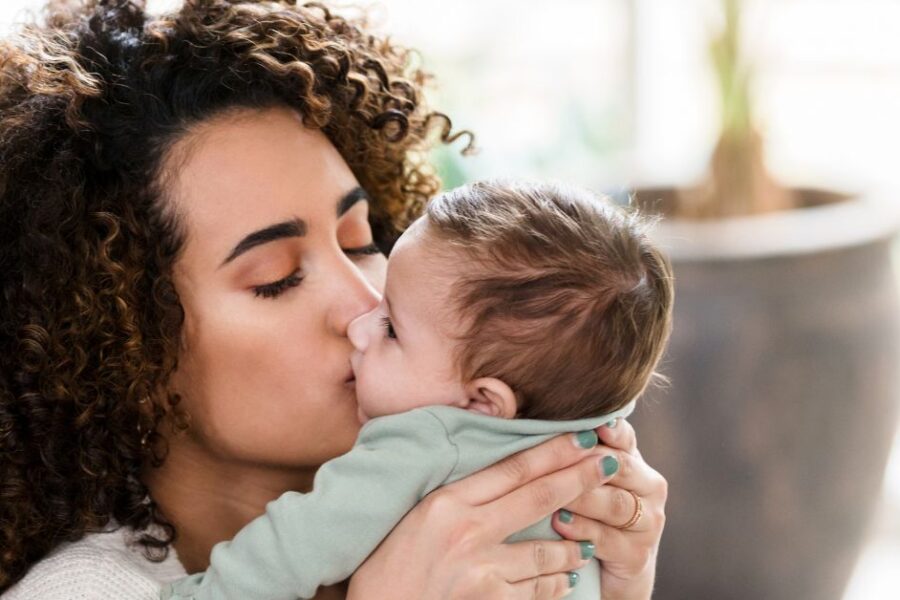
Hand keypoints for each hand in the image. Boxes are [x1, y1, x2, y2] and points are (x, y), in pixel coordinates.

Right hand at [347, 431, 622, 598]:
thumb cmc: (387, 566)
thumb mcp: (415, 517)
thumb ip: (455, 496)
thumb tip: (496, 473)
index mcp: (445, 502)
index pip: (511, 468)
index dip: (552, 451)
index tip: (583, 437)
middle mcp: (466, 532)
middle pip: (537, 498)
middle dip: (580, 478)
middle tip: (610, 463)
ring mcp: (480, 571)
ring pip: (545, 551)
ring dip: (573, 545)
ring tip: (589, 542)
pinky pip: (536, 591)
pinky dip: (554, 584)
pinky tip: (565, 579)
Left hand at [551, 418, 666, 599]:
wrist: (609, 569)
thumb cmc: (586, 513)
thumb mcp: (582, 479)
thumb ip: (571, 452)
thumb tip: (528, 412)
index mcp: (635, 461)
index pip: (626, 438)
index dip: (612, 430)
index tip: (596, 423)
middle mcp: (649, 487)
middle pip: (621, 468)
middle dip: (587, 464)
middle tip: (557, 460)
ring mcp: (648, 522)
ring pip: (616, 504)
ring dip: (582, 499)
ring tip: (554, 496)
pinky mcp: (638, 555)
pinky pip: (609, 539)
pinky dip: (583, 530)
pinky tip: (560, 525)